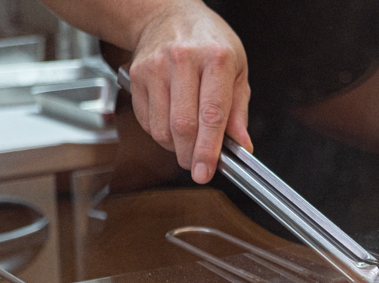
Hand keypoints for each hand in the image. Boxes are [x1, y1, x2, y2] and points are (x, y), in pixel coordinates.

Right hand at [129, 0, 251, 182]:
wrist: (168, 14)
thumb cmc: (209, 42)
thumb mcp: (237, 69)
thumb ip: (239, 110)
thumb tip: (242, 145)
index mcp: (216, 59)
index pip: (212, 115)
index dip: (208, 150)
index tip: (206, 171)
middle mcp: (183, 60)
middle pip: (183, 126)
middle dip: (190, 155)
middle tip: (197, 166)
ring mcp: (156, 68)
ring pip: (162, 128)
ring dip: (175, 147)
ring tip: (187, 143)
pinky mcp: (137, 75)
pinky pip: (147, 121)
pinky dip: (160, 134)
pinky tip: (172, 126)